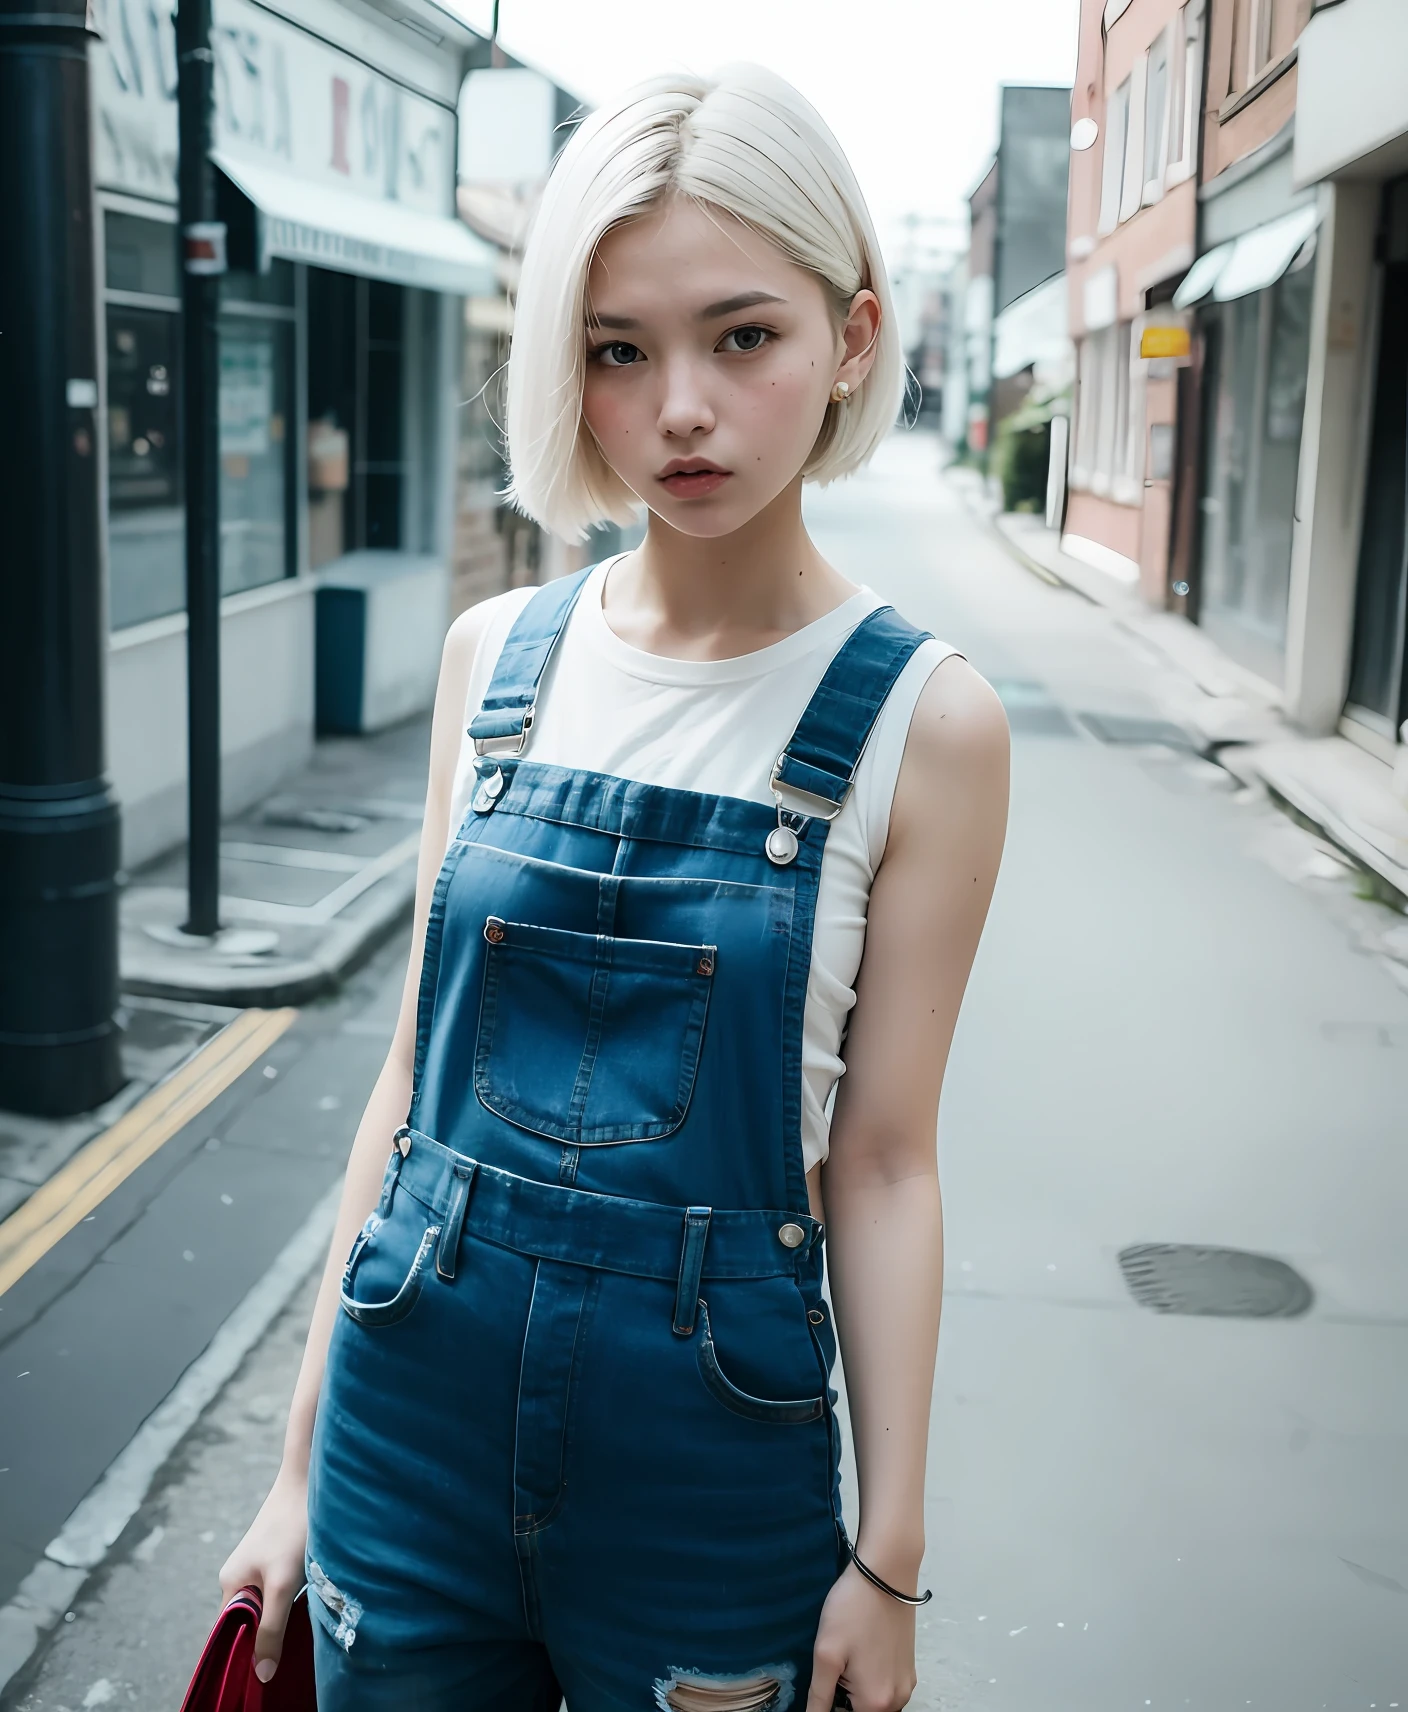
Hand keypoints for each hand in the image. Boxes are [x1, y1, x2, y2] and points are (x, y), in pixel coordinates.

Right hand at [218, 1466, 308, 1683]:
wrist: (311, 1480)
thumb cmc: (294, 1530)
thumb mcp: (283, 1585)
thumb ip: (271, 1629)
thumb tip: (261, 1675)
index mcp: (230, 1584)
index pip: (229, 1634)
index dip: (246, 1653)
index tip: (268, 1669)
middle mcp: (240, 1576)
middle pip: (250, 1621)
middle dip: (268, 1636)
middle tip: (290, 1649)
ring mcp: (259, 1566)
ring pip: (269, 1605)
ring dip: (283, 1617)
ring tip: (301, 1624)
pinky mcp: (278, 1557)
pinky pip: (280, 1591)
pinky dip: (292, 1600)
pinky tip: (308, 1601)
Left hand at [806, 1562, 917, 1711]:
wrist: (886, 1573)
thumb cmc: (852, 1610)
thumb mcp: (826, 1654)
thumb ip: (819, 1696)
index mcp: (876, 1703)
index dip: (829, 1703)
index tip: (827, 1677)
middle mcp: (897, 1700)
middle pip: (861, 1711)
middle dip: (843, 1695)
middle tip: (836, 1663)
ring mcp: (906, 1683)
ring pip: (873, 1700)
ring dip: (857, 1688)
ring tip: (848, 1654)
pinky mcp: (909, 1667)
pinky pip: (886, 1686)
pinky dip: (871, 1677)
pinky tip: (862, 1649)